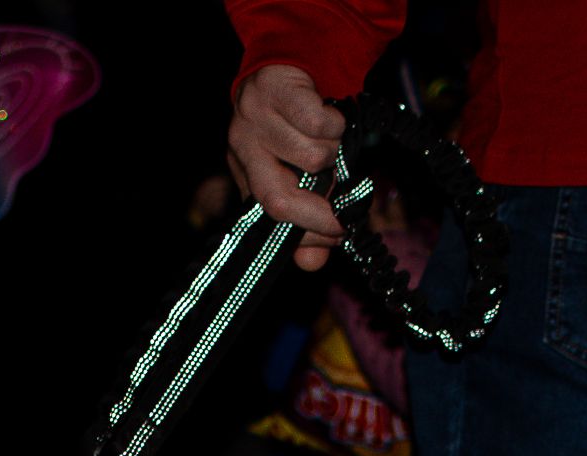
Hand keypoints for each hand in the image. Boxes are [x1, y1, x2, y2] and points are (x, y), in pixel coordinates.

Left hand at [226, 65, 346, 270]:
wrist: (288, 60)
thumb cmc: (298, 126)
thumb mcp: (298, 176)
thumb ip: (305, 224)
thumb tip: (311, 263)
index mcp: (245, 173)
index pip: (270, 218)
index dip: (308, 233)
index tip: (336, 235)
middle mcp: (243, 148)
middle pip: (278, 199)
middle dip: (319, 211)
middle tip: (343, 207)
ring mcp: (255, 117)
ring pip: (311, 158)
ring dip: (333, 152)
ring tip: (329, 140)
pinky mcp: (276, 89)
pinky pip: (320, 123)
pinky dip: (336, 124)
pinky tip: (330, 116)